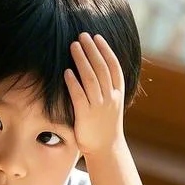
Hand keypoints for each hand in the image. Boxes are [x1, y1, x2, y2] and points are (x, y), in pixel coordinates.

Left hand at [65, 33, 124, 156]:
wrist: (106, 149)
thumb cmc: (105, 124)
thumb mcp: (111, 103)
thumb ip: (106, 87)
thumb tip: (97, 66)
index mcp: (118, 93)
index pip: (114, 66)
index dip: (105, 50)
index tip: (97, 37)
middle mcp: (110, 97)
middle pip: (101, 68)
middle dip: (92, 50)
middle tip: (82, 35)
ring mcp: (99, 106)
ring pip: (91, 79)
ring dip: (82, 60)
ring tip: (74, 46)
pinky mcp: (86, 116)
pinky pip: (79, 96)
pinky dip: (73, 83)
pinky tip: (66, 71)